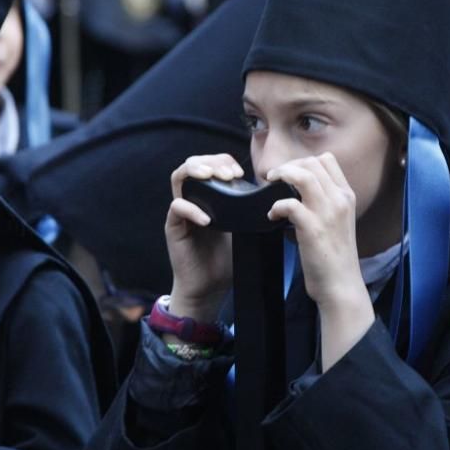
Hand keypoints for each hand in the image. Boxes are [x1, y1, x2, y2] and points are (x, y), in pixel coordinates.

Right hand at [165, 154, 238, 322]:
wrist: (210, 288)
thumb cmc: (228, 260)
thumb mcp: (245, 229)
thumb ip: (251, 211)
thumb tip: (276, 198)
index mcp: (211, 197)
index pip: (212, 164)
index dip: (224, 161)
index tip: (240, 173)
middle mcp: (194, 199)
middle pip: (193, 163)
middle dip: (212, 162)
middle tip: (230, 174)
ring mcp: (182, 211)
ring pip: (179, 176)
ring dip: (196, 171)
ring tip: (212, 178)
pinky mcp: (173, 226)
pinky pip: (177, 207)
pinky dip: (192, 209)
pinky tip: (208, 219)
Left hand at [267, 153, 373, 368]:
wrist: (340, 285)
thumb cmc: (334, 256)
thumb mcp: (337, 221)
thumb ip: (324, 202)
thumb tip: (297, 190)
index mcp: (346, 196)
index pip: (327, 160)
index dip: (303, 161)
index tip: (289, 173)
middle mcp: (340, 200)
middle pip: (311, 163)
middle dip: (288, 166)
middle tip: (274, 179)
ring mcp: (327, 213)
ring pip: (302, 176)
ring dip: (281, 176)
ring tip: (269, 186)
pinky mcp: (313, 229)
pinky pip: (289, 204)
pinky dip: (276, 205)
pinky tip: (271, 215)